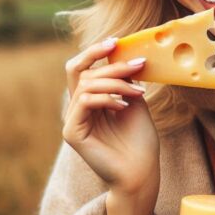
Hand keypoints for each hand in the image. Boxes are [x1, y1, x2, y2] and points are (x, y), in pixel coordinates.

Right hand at [62, 37, 159, 199]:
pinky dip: (106, 98)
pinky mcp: (72, 133)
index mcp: (89, 102)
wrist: (142, 173)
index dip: (94, 52)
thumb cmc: (140, 142)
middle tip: (137, 64)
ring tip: (139, 92)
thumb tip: (120, 52)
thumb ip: (123, 80)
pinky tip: (124, 106)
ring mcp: (72, 122)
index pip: (82, 68)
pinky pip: (84, 102)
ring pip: (86, 85)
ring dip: (116, 83)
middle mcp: (77, 110)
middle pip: (81, 72)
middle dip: (110, 64)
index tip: (116, 40)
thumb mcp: (134, 101)